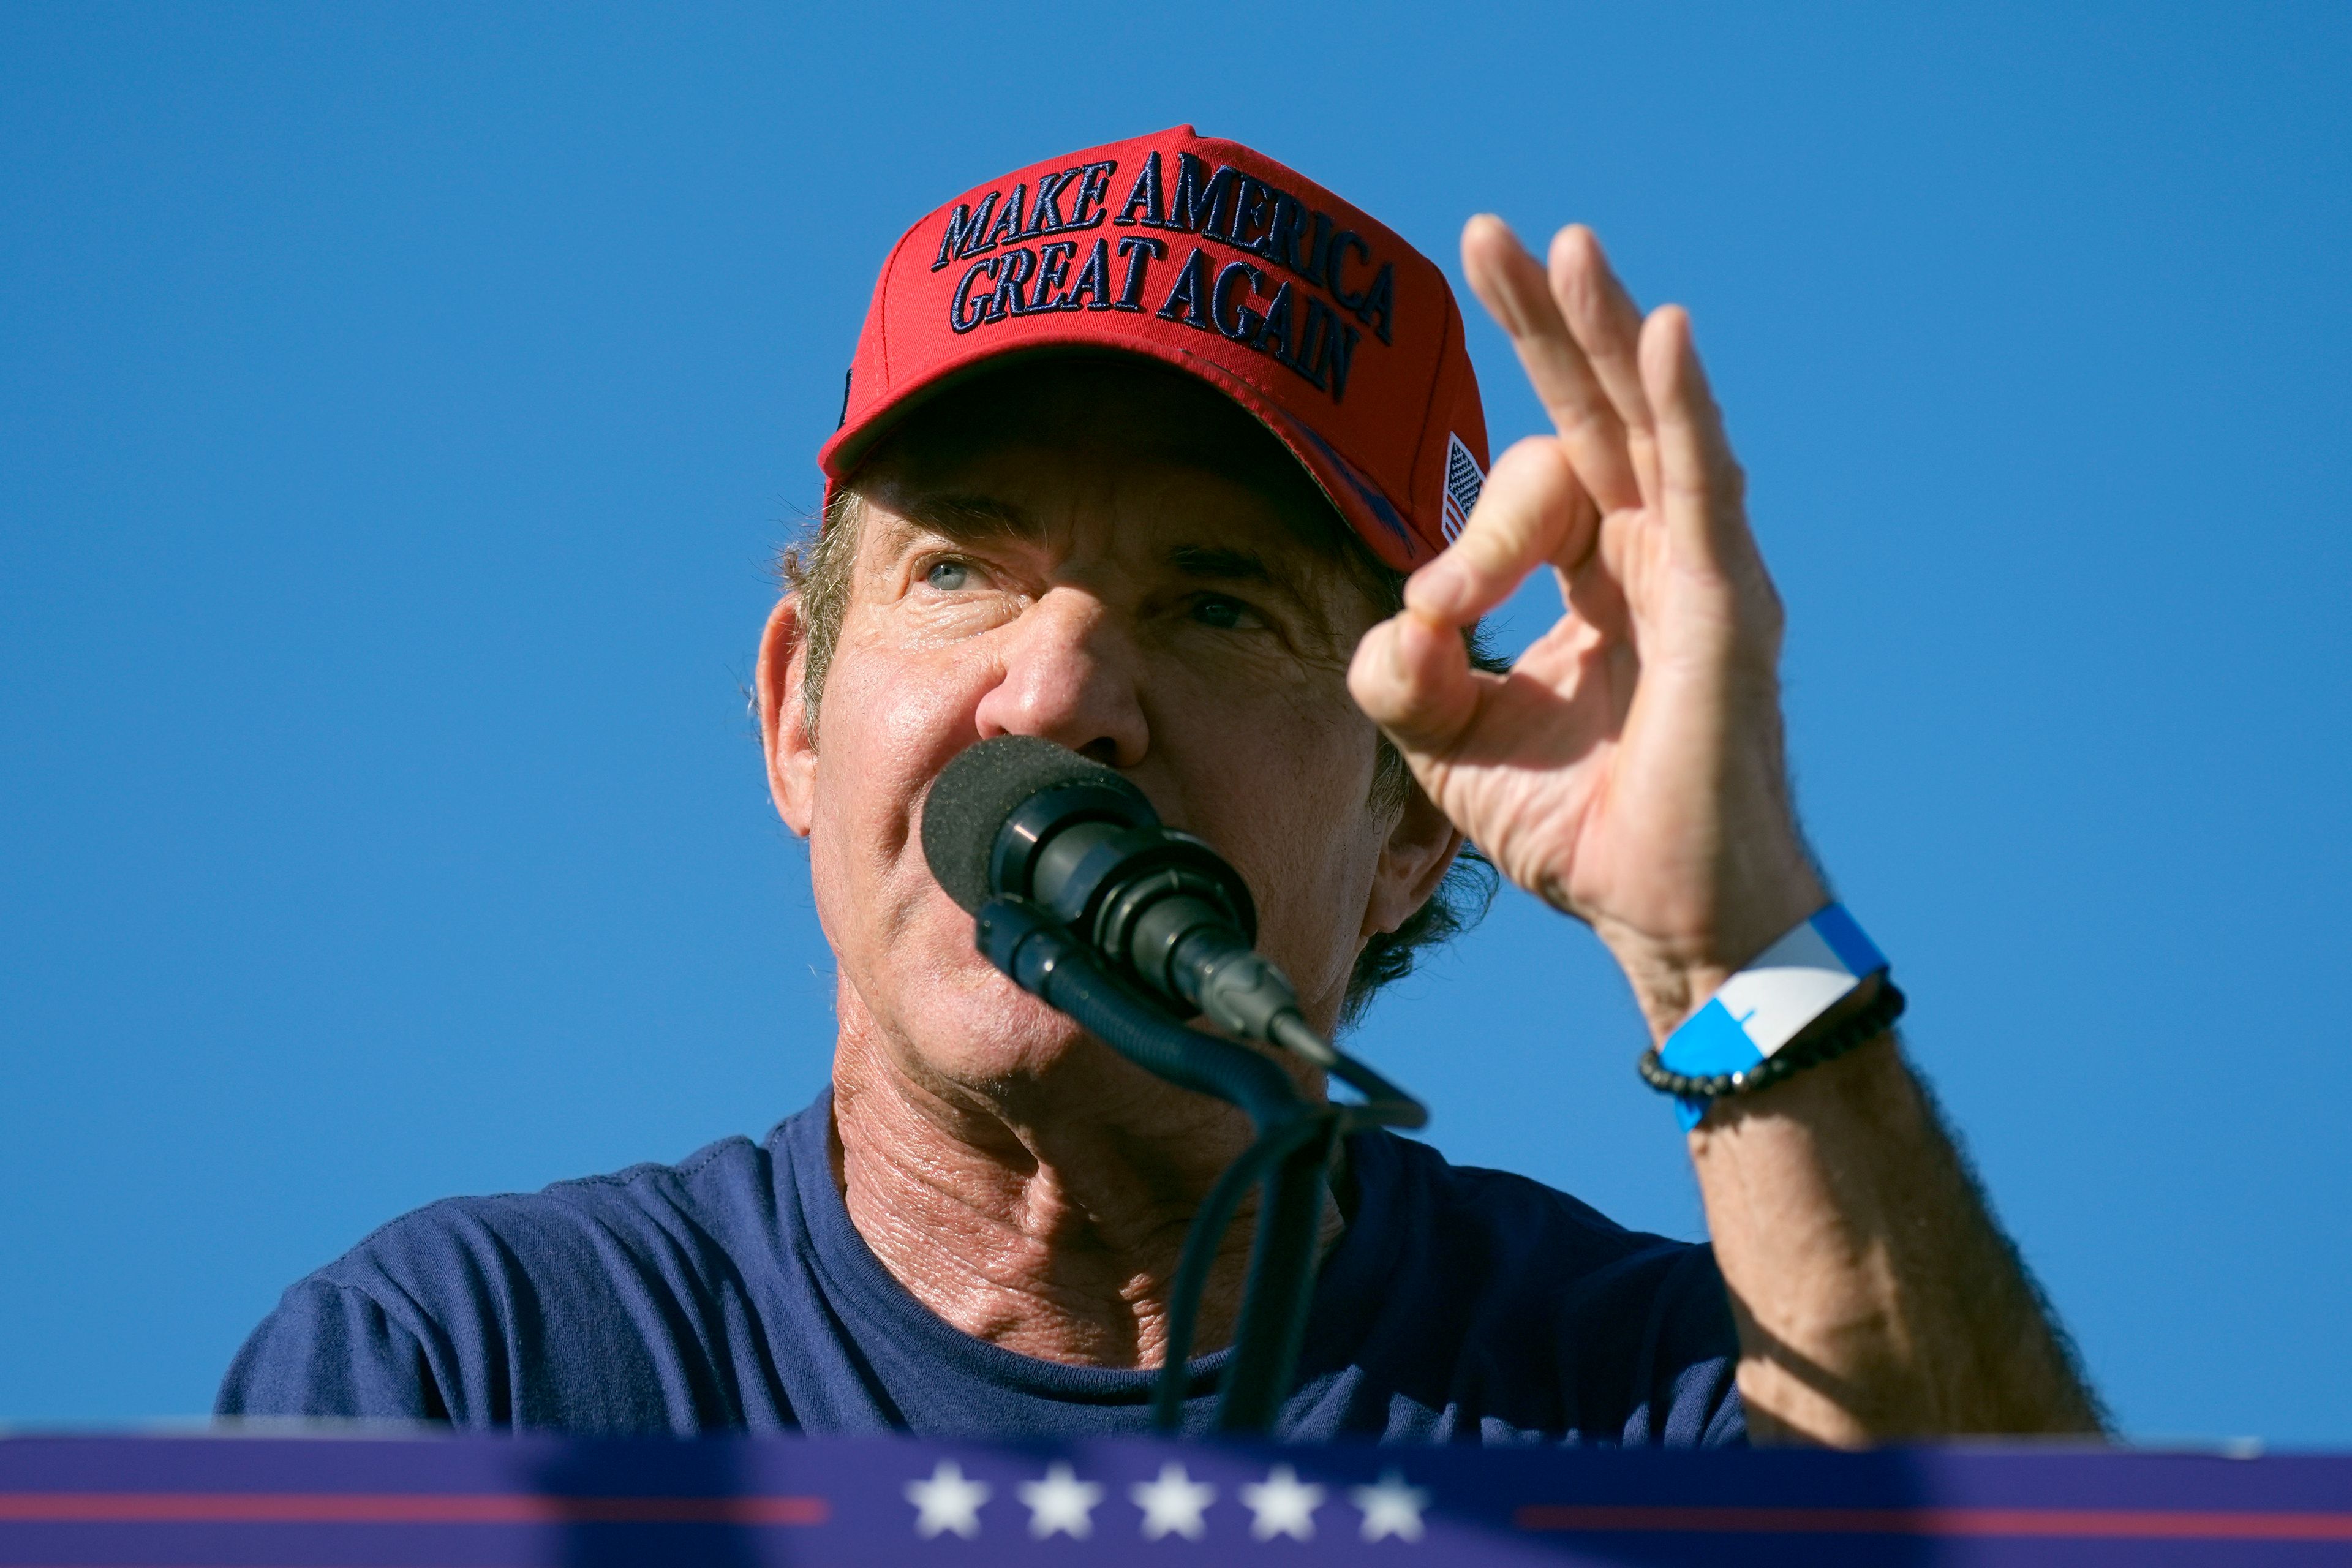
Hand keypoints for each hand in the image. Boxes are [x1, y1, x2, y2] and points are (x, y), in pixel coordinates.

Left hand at [1349, 220, 1825, 1040]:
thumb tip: (1395, 621)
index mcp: (1595, 575)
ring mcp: (1698, 573)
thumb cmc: (1578, 827)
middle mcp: (1652, 555)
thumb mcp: (1450, 745)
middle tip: (1491, 237)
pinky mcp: (1726, 607)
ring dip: (1606, 333)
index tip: (1432, 622)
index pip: (1528, 498)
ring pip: (1649, 424)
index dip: (1465, 544)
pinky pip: (1704, 487)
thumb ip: (1402, 677)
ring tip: (1566, 251)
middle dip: (1542, 322)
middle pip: (1594, 411)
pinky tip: (1662, 334)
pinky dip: (1684, 408)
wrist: (1660, 917)